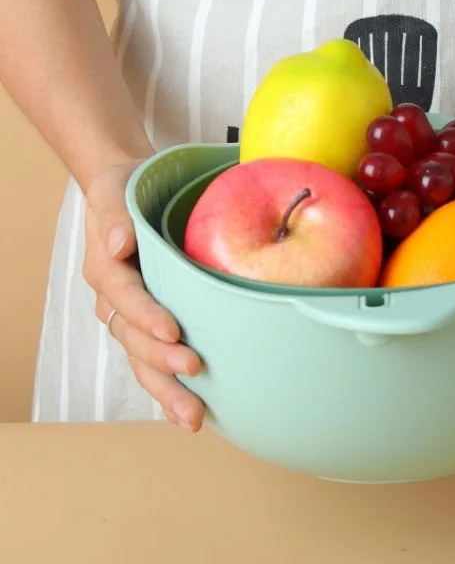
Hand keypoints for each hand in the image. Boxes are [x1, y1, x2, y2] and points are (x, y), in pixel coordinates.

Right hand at [82, 160, 204, 430]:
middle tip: (193, 371)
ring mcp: (130, 317)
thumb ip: (116, 215)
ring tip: (192, 418)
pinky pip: (153, 361)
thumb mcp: (115, 190)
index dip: (146, 315)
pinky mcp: (147, 325)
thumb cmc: (124, 190)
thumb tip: (122, 242)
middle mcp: (115, 300)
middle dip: (161, 360)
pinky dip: (169, 387)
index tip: (172, 330)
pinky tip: (191, 412)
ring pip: (142, 360)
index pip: (126, 297)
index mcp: (107, 270)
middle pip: (134, 339)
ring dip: (166, 389)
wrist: (125, 194)